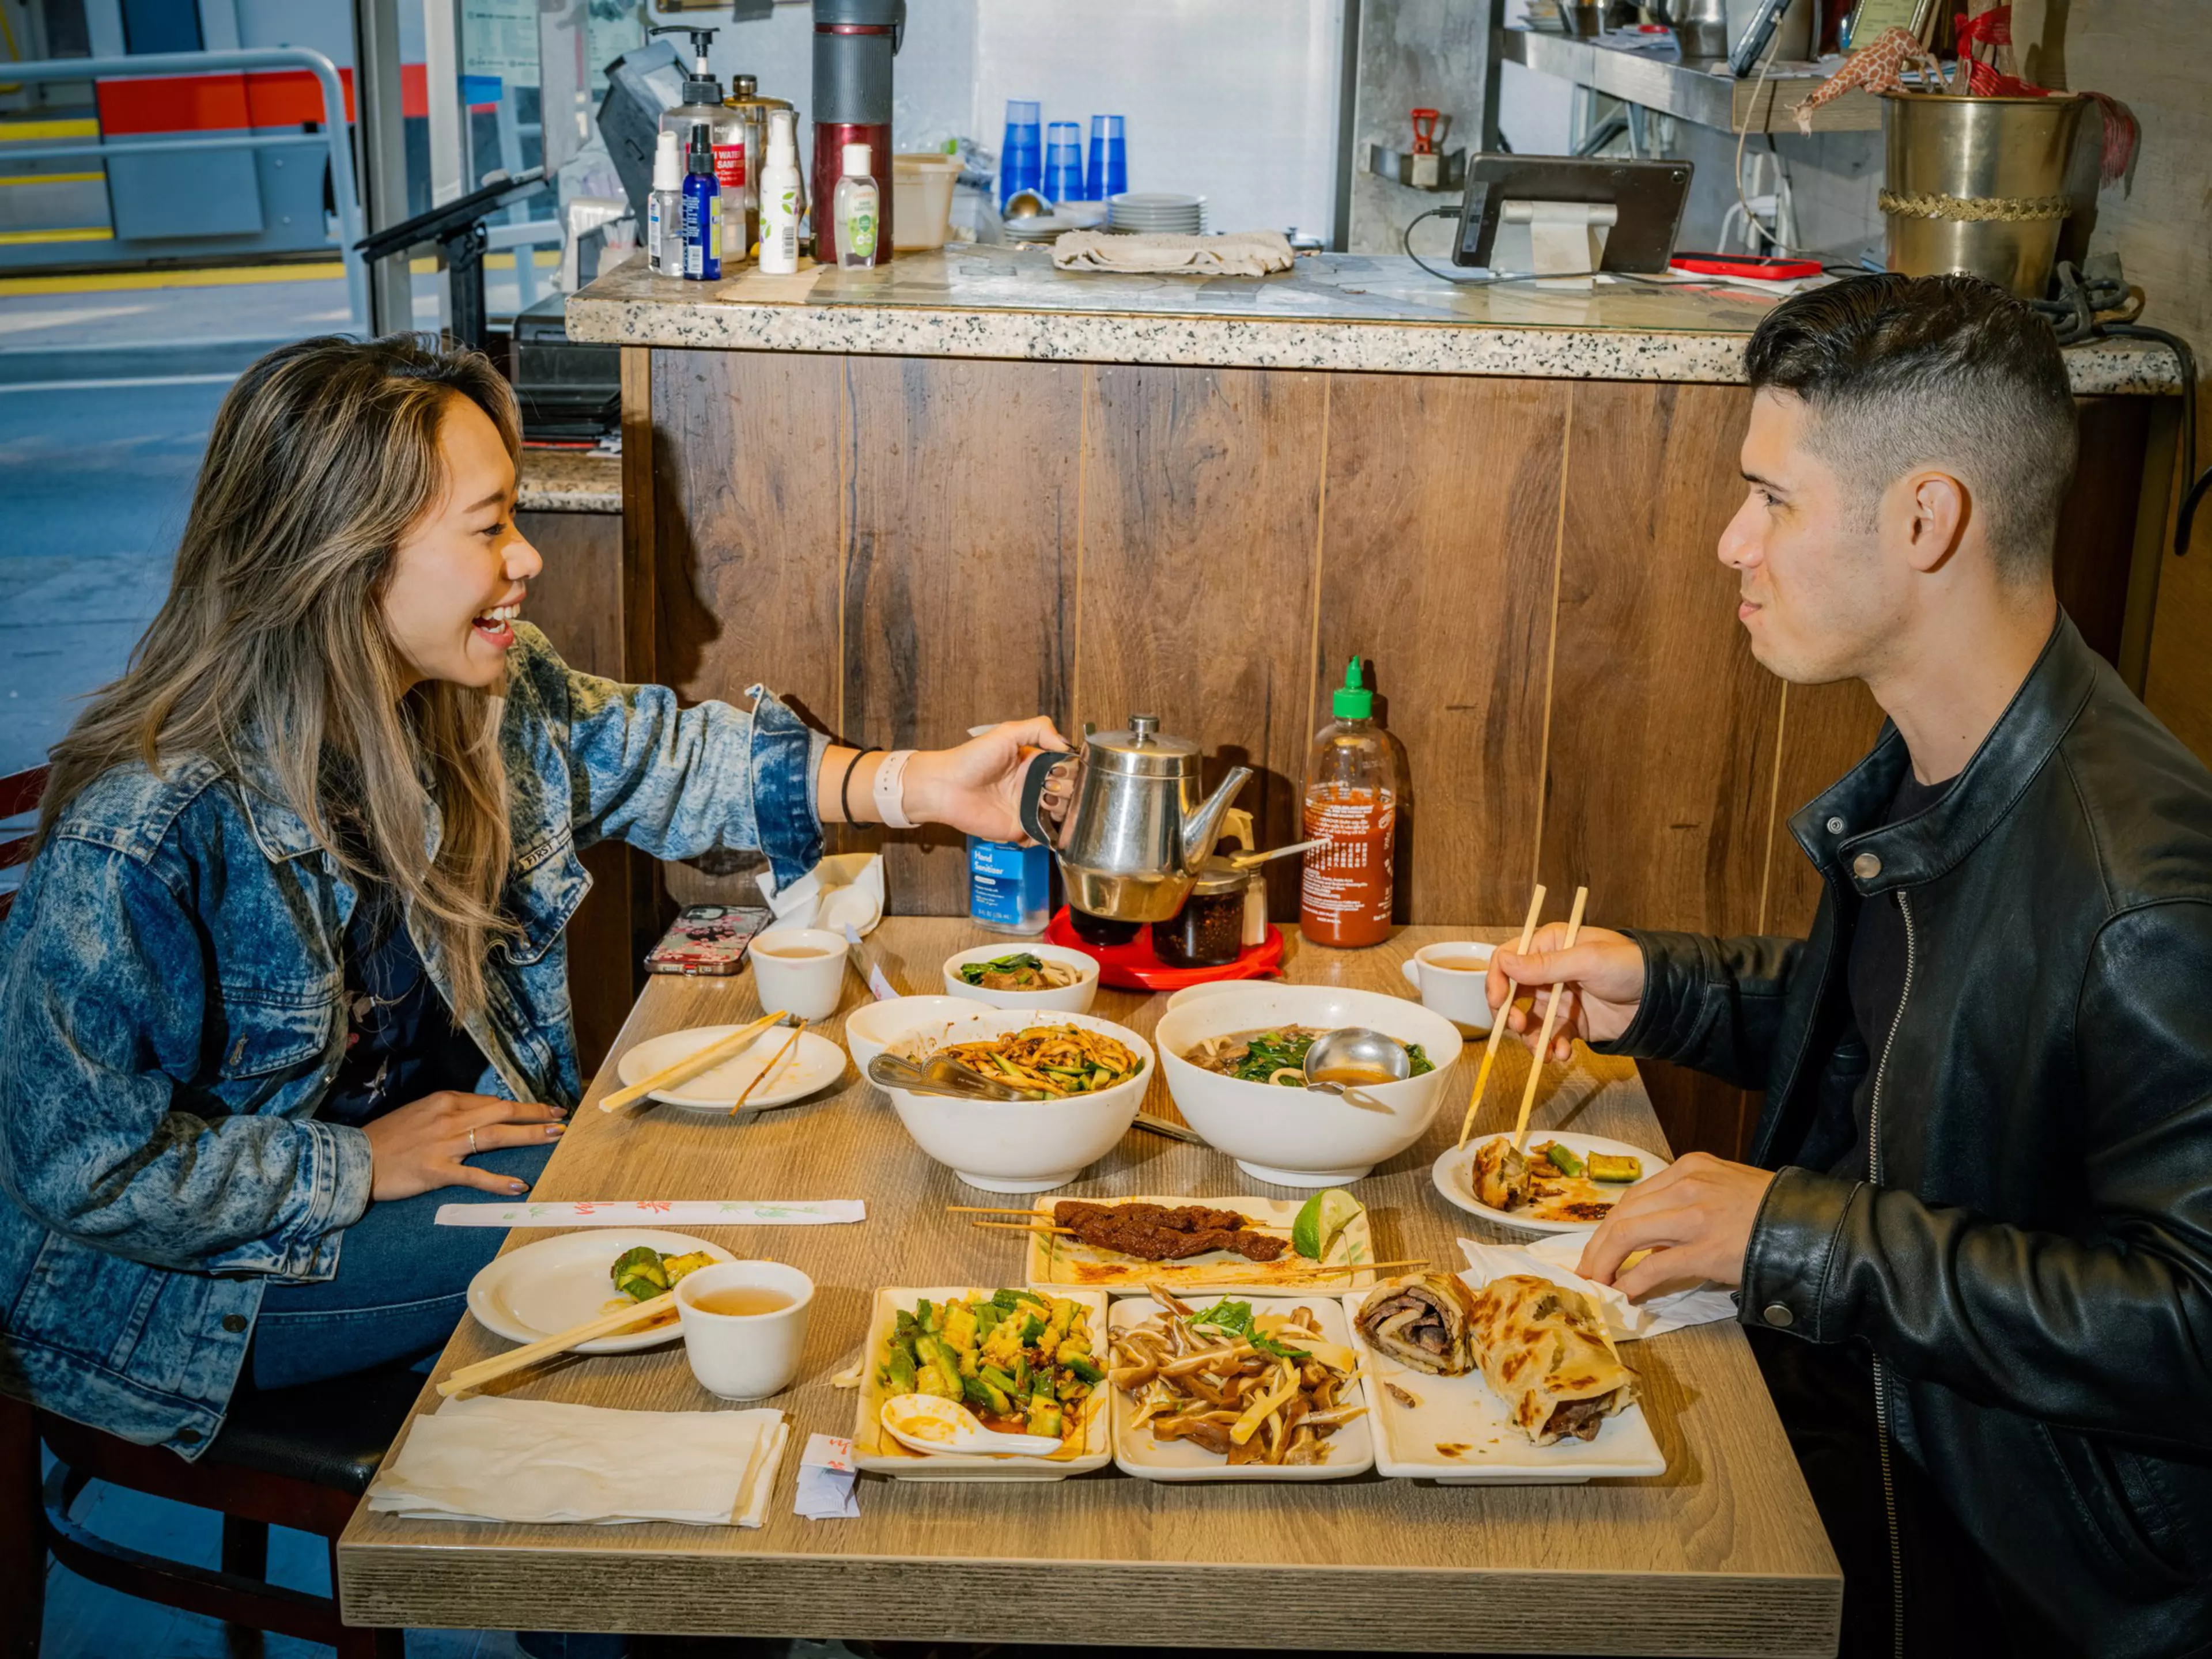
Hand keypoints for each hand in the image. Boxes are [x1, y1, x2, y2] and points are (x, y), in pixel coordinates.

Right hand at [361, 1090, 565, 1201]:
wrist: (355, 1158)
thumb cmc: (387, 1138)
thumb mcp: (420, 1114)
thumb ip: (451, 1113)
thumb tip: (482, 1113)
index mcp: (446, 1101)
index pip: (492, 1102)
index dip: (521, 1106)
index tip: (544, 1109)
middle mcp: (449, 1118)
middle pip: (502, 1112)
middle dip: (535, 1115)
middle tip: (562, 1118)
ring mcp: (444, 1144)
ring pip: (495, 1136)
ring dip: (528, 1135)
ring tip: (554, 1137)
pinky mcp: (436, 1171)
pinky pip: (473, 1176)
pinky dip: (497, 1180)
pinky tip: (518, 1185)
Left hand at [900, 717, 1072, 843]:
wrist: (946, 787)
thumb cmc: (971, 759)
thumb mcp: (1006, 733)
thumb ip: (1039, 729)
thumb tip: (1066, 745)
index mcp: (1033, 764)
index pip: (1065, 768)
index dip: (1072, 770)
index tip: (1071, 770)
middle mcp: (1033, 787)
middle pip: (1067, 793)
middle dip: (1069, 791)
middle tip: (1053, 787)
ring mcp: (1027, 809)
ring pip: (1061, 815)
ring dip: (1062, 811)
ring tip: (1047, 803)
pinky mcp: (1020, 829)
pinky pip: (1044, 836)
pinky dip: (1051, 834)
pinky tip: (1047, 823)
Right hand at [1487, 924, 1643, 1061]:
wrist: (1663, 997)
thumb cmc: (1629, 966)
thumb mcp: (1587, 960)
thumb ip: (1545, 965)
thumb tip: (1504, 964)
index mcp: (1549, 946)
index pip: (1507, 959)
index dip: (1497, 981)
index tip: (1499, 1002)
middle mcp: (1547, 972)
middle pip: (1511, 994)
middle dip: (1509, 1014)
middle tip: (1518, 1027)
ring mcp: (1558, 1000)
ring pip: (1528, 1022)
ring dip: (1530, 1039)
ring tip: (1544, 1052)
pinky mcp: (1570, 1023)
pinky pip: (1550, 1038)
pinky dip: (1552, 1049)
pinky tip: (1564, 1054)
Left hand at [1575, 1152, 1776, 1297]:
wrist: (1814, 1227)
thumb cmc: (1770, 1212)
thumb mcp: (1723, 1189)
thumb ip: (1687, 1203)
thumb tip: (1651, 1236)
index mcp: (1690, 1168)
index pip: (1634, 1196)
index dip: (1610, 1226)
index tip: (1599, 1247)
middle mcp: (1687, 1184)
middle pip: (1622, 1214)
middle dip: (1598, 1245)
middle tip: (1588, 1271)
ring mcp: (1694, 1216)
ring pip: (1627, 1234)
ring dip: (1605, 1262)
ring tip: (1598, 1283)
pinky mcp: (1705, 1249)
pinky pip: (1653, 1266)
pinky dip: (1631, 1281)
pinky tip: (1625, 1293)